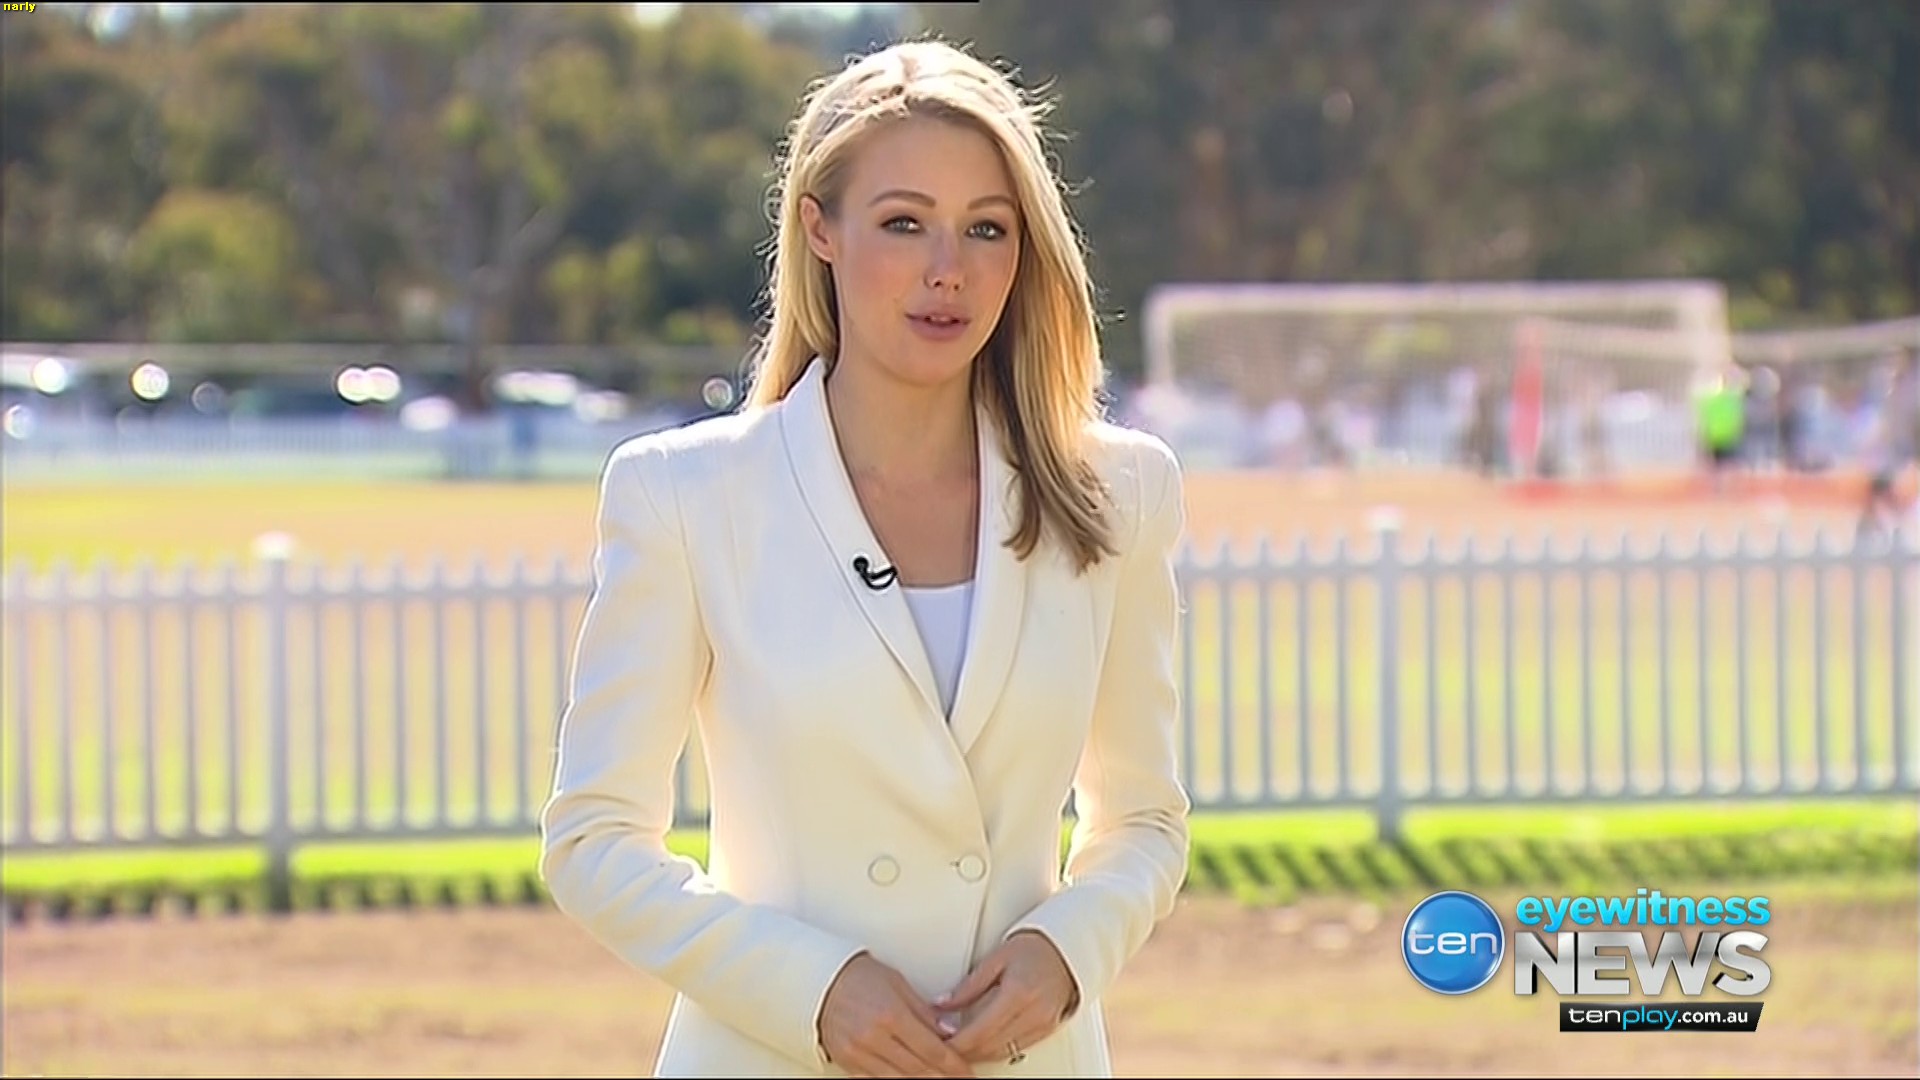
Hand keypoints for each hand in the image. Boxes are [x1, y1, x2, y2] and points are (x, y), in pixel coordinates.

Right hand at [818, 952, 975, 1077]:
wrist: (820, 981)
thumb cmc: (858, 976)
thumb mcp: (898, 984)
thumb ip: (924, 1011)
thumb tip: (949, 1032)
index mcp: (891, 1014)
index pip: (932, 1048)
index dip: (954, 1064)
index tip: (966, 1071)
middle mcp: (874, 1037)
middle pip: (918, 1068)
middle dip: (943, 1076)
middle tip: (959, 1078)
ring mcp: (858, 1053)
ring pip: (899, 1079)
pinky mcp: (847, 1062)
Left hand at [935, 931, 1077, 1065]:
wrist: (1067, 950)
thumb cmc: (1033, 949)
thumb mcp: (996, 959)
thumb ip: (968, 986)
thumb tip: (942, 1004)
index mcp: (1017, 993)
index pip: (979, 1031)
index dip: (956, 1042)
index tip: (938, 1041)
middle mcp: (1032, 1014)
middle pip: (989, 1047)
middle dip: (964, 1050)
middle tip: (943, 1044)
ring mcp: (1042, 1025)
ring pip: (1001, 1053)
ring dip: (978, 1053)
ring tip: (959, 1044)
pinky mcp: (1046, 1031)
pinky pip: (1015, 1050)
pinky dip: (995, 1050)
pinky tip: (981, 1043)